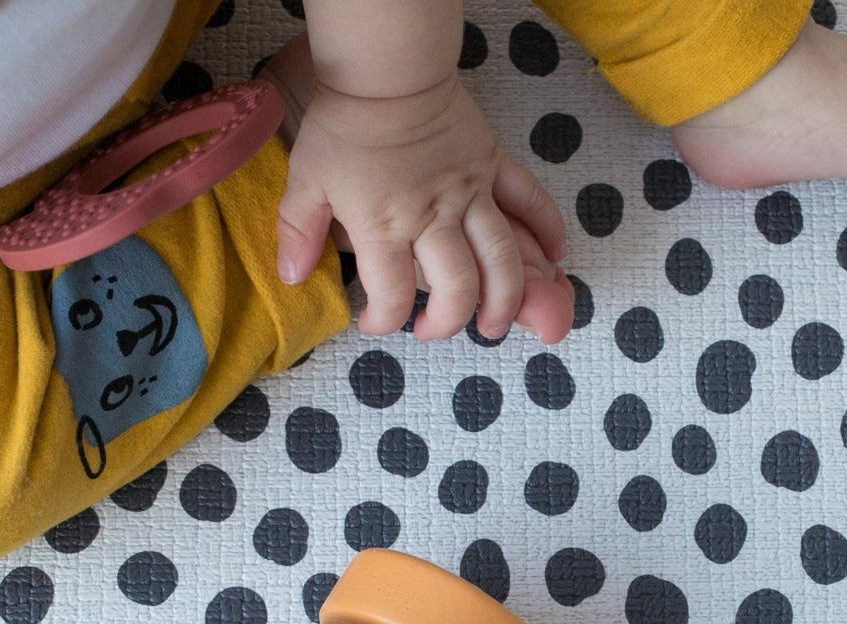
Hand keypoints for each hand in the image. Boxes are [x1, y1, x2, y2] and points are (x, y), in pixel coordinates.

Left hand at [276, 72, 568, 341]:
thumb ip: (298, 233)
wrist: (386, 71)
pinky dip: (547, 231)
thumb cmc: (343, 126)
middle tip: (436, 329)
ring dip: (505, 299)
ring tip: (496, 323)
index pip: (392, 296)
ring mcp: (469, 193)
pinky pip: (529, 201)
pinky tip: (553, 260)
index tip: (373, 321)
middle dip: (451, 322)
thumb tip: (293, 278)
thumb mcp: (305, 181)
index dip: (383, 321)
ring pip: (502, 258)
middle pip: (459, 287)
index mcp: (385, 227)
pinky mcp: (491, 167)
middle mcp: (433, 218)